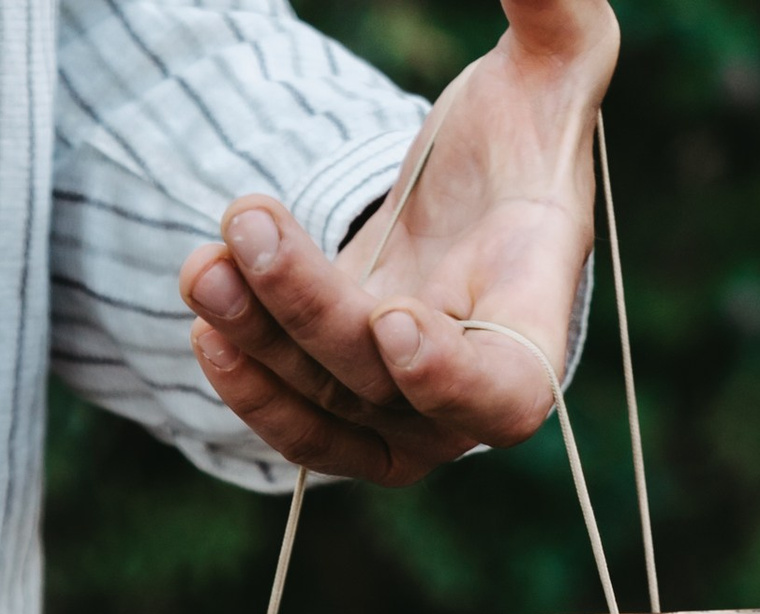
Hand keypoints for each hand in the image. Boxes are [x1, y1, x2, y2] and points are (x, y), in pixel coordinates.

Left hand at [177, 0, 617, 483]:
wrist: (472, 194)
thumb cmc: (525, 126)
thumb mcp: (556, 59)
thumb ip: (553, 10)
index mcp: (536, 316)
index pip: (508, 391)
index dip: (452, 376)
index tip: (394, 320)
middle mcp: (470, 390)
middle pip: (381, 383)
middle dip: (307, 308)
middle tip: (244, 218)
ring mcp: (406, 415)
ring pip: (323, 406)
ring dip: (256, 339)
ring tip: (203, 266)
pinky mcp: (348, 411)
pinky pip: (295, 426)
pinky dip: (247, 386)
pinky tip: (206, 320)